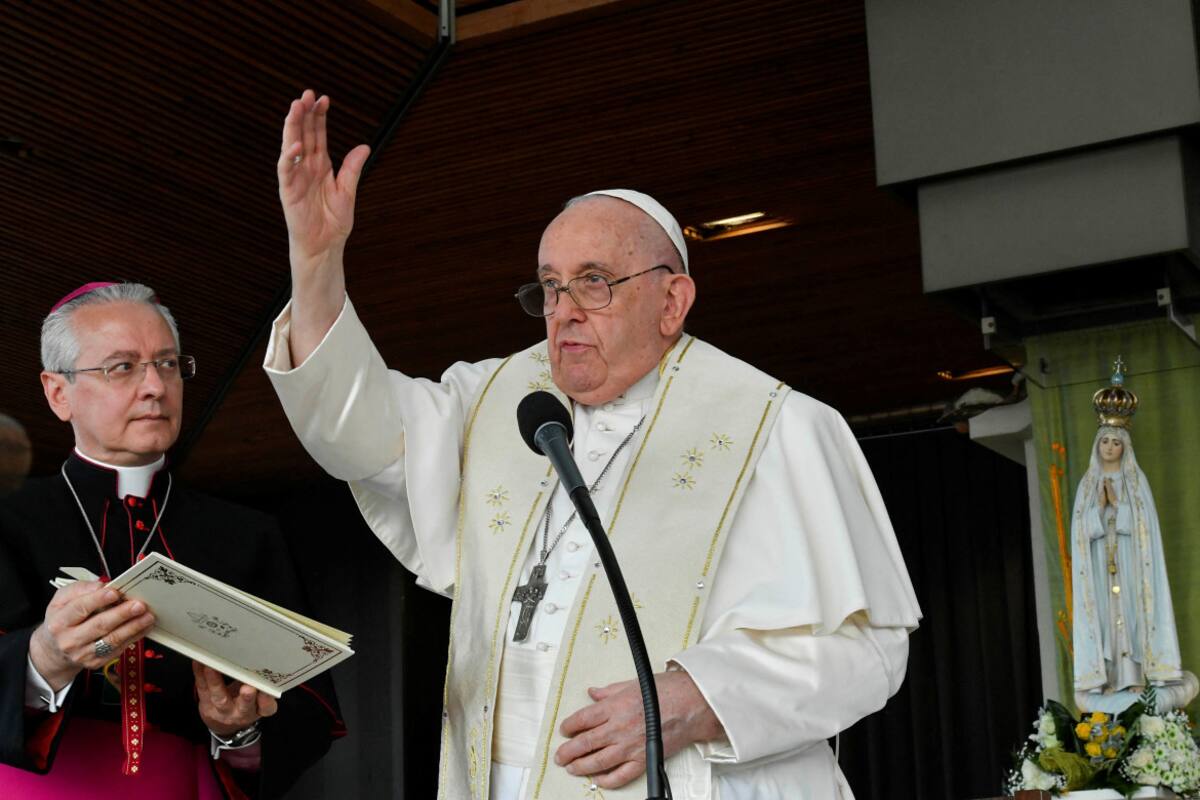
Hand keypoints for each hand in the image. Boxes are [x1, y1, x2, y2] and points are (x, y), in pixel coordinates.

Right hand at [29, 581, 154, 690]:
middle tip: (139, 605)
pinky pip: (118, 649)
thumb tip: (100, 585)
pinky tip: (144, 627)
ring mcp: (83, 654)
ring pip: (112, 640)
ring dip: (133, 627)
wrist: (54, 651)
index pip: (79, 608)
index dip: (98, 600)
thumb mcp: (60, 601)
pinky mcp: (96, 662)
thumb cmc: (62, 620)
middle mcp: (70, 640)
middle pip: (99, 625)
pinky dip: (134, 637)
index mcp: (59, 622)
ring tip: (148, 616)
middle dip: (122, 614)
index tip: (115, 592)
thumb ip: (79, 589)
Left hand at [193, 662, 277, 736]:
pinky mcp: (205, 703)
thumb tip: (261, 660)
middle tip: (248, 688)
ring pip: (219, 697)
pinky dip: (199, 674)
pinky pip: (202, 688)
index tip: (267, 690)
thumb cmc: (245, 703)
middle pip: (244, 706)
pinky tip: (198, 662)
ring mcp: (222, 710)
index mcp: (257, 709)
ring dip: (215, 681)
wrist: (224, 722)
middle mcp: (240, 712)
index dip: (267, 700)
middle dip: (246, 697)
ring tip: (212, 668)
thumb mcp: (258, 699)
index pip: (266, 708)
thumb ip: (263, 684)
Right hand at [278, 90, 369, 275]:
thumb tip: (364, 146)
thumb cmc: (334, 221)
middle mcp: (306, 167)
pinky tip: (296, 145)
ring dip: (292, 127)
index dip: (319, 117)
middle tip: (307, 94)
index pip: (317, 135)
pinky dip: (290, 157)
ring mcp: (295, 177)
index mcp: (321, 165)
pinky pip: (286, 170)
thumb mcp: (347, 191)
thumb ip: (352, 169)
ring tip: (296, 107)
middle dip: (304, 114)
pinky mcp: (288, 191)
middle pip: (303, 134)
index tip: (324, 99)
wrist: (325, 245)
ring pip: (291, 146)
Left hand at [554, 669, 724, 788]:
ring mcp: (630, 746)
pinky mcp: (643, 759)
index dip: (569, 726)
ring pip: (598, 761)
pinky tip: (599, 779)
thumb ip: (610, 691)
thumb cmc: (667, 691)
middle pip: (585, 743)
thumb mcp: (632, 683)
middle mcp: (619, 727)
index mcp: (614, 706)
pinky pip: (620, 775)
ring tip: (572, 768)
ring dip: (581, 766)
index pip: (582, 719)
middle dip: (568, 751)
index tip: (564, 730)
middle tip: (560, 755)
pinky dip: (607, 780)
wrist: (692, 704)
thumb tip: (593, 693)